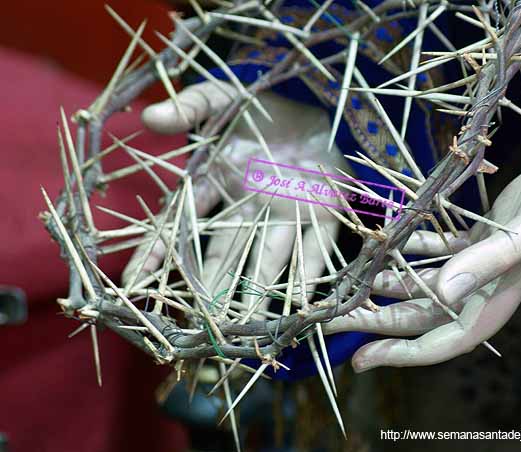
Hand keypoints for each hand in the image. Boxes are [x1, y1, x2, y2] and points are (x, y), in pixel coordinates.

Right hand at [122, 80, 346, 313]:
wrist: (314, 103)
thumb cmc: (262, 106)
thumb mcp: (222, 98)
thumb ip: (191, 106)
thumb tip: (150, 117)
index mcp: (219, 184)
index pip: (181, 224)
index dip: (157, 252)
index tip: (133, 284)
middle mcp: (250, 209)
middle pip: (225, 254)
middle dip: (211, 287)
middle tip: (197, 325)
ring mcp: (287, 214)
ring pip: (267, 259)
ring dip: (256, 292)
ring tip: (244, 327)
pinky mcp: (325, 214)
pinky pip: (317, 248)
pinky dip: (310, 273)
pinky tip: (303, 304)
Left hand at [325, 123, 520, 371]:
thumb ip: (489, 259)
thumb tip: (441, 292)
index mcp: (499, 295)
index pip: (443, 339)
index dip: (400, 353)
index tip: (359, 358)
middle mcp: (487, 283)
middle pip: (422, 313)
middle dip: (377, 319)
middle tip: (333, 317)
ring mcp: (485, 258)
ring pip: (427, 281)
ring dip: (389, 282)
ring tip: (353, 281)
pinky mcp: (487, 232)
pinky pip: (441, 245)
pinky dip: (413, 244)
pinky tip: (389, 236)